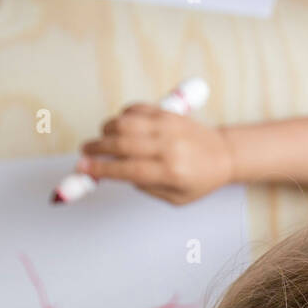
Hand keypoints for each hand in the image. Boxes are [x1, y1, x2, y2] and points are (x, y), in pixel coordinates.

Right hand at [78, 105, 234, 203]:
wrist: (224, 154)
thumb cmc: (200, 179)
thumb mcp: (175, 198)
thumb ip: (146, 187)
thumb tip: (116, 173)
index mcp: (171, 172)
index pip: (127, 170)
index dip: (101, 169)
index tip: (83, 169)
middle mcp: (169, 147)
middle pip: (122, 143)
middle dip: (96, 148)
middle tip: (85, 153)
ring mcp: (168, 126)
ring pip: (125, 122)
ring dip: (106, 130)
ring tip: (103, 139)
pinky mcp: (168, 112)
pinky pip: (136, 109)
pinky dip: (122, 116)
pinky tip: (121, 126)